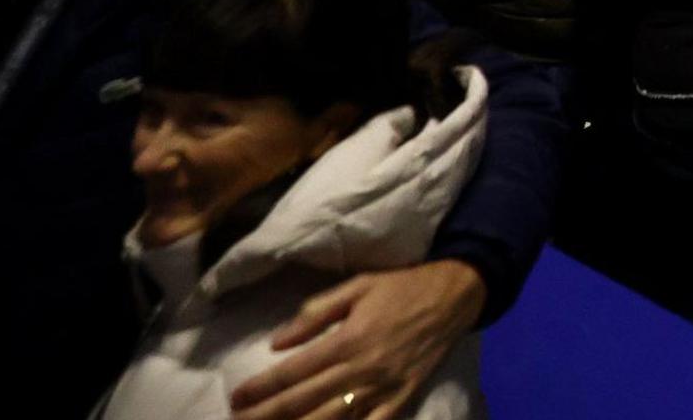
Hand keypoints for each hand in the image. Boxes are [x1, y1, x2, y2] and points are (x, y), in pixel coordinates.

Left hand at [230, 259, 485, 419]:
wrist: (456, 296)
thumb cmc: (402, 288)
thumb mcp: (358, 286)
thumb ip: (316, 314)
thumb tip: (276, 343)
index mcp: (348, 339)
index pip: (293, 372)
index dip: (261, 388)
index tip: (236, 399)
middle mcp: (363, 368)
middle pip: (305, 401)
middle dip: (268, 415)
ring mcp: (384, 388)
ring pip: (332, 419)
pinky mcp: (402, 399)